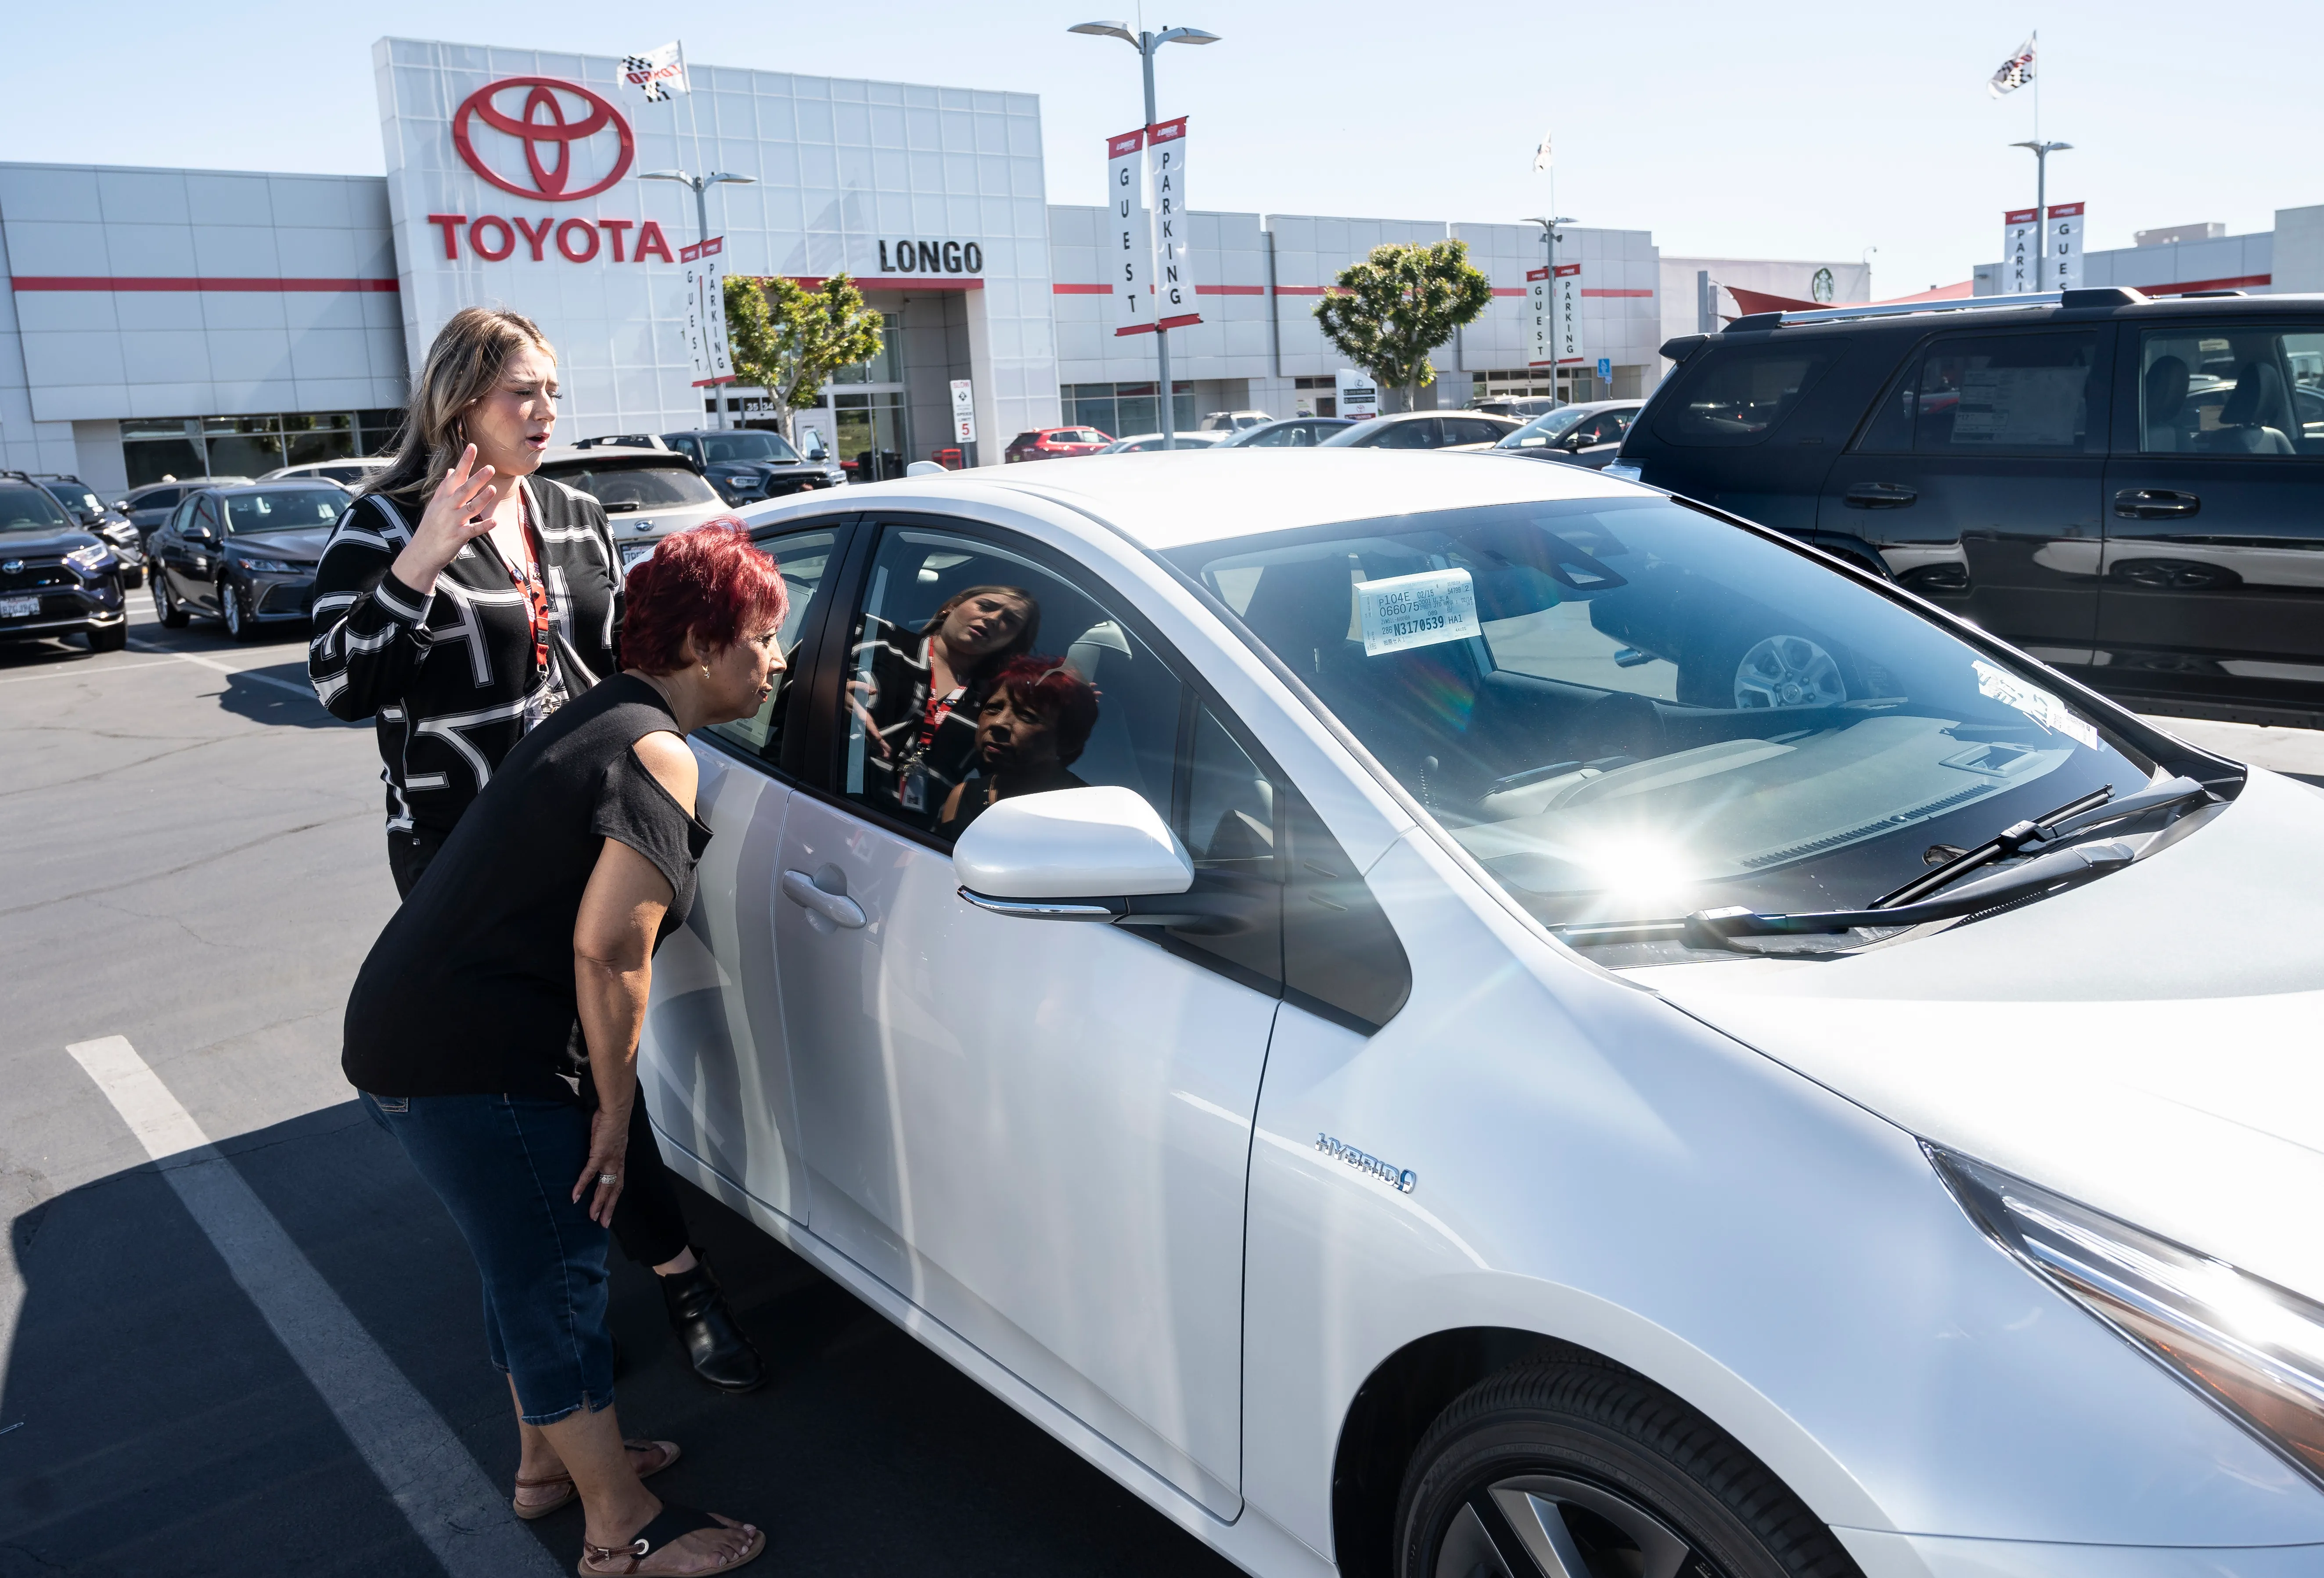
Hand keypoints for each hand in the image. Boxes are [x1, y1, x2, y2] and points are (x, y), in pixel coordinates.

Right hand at [390, 444, 498, 594]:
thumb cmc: (430, 528)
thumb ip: (445, 488)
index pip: (455, 476)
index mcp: (443, 498)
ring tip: (493, 489)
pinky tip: (495, 521)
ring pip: (469, 508)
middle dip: (476, 478)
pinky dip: (483, 526)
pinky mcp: (457, 536)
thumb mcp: (435, 505)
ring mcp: (452, 522)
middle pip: (464, 490)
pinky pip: (472, 530)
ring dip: (482, 498)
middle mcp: (447, 507)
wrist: (420, 553)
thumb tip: (452, 471)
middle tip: (490, 467)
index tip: (472, 446)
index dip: (464, 462)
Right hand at [573, 1100, 630, 1225]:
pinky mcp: (599, 1155)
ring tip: (591, 1217)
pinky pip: (589, 1174)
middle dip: (609, 1208)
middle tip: (603, 1224)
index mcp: (619, 1160)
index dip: (614, 1198)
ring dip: (598, 1203)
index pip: (618, 1183)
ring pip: (604, 1187)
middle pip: (614, 1190)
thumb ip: (604, 1149)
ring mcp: (609, 1160)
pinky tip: (575, 1197)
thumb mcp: (609, 1140)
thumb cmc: (610, 1122)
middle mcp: (617, 1163)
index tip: (609, 1211)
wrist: (615, 1111)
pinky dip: (582, 1186)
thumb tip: (597, 1152)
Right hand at [845, 679, 891, 758]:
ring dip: (877, 746)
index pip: (866, 721)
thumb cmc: (844, 690)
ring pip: (867, 736)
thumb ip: (863, 687)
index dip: (872, 730)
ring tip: (886, 755)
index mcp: (857, 711)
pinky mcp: (857, 725)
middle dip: (878, 744)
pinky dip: (872, 742)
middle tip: (887, 754)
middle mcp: (857, 720)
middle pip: (869, 733)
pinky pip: (866, 735)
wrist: (833, 695)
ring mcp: (857, 724)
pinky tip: (879, 750)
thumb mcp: (851, 685)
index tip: (878, 738)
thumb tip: (874, 692)